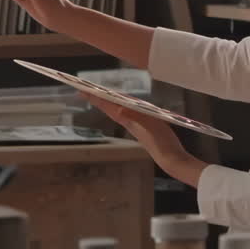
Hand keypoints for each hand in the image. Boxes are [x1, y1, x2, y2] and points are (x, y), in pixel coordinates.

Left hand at [81, 93, 206, 186]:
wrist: (169, 158)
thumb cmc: (160, 141)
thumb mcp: (149, 125)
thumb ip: (135, 117)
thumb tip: (118, 109)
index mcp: (127, 119)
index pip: (108, 105)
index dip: (95, 97)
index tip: (81, 90)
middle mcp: (127, 121)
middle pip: (108, 107)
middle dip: (97, 98)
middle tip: (84, 90)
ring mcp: (134, 124)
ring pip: (116, 109)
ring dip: (107, 101)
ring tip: (99, 95)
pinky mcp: (142, 126)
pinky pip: (127, 112)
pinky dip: (122, 105)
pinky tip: (124, 105)